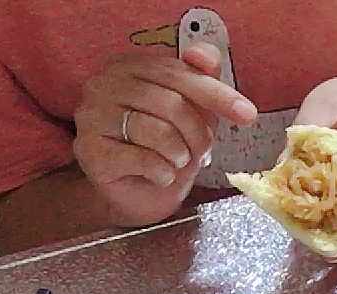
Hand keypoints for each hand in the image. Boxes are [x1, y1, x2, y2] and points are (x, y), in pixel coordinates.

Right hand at [72, 42, 256, 226]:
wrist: (136, 194)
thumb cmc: (162, 148)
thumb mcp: (191, 111)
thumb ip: (199, 79)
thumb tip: (207, 55)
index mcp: (129, 67)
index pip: (177, 73)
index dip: (215, 94)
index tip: (247, 114)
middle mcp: (104, 85)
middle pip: (170, 102)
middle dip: (198, 134)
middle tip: (203, 154)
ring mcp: (92, 117)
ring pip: (156, 131)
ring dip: (180, 154)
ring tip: (179, 162)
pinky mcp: (90, 151)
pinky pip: (142, 159)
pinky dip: (163, 172)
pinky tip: (162, 175)